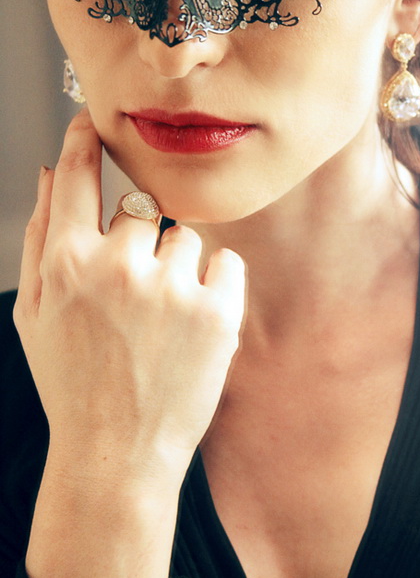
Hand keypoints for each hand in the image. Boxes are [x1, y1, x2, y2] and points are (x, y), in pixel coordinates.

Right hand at [14, 110, 245, 483]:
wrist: (116, 454)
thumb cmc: (71, 383)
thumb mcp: (34, 312)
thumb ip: (41, 238)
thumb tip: (50, 170)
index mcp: (67, 264)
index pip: (79, 178)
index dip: (85, 144)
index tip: (94, 122)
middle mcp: (118, 267)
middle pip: (144, 213)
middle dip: (144, 247)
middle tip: (134, 303)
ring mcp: (171, 289)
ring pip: (188, 237)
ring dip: (180, 268)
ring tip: (162, 325)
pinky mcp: (217, 312)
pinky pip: (227, 264)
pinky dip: (217, 287)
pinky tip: (194, 329)